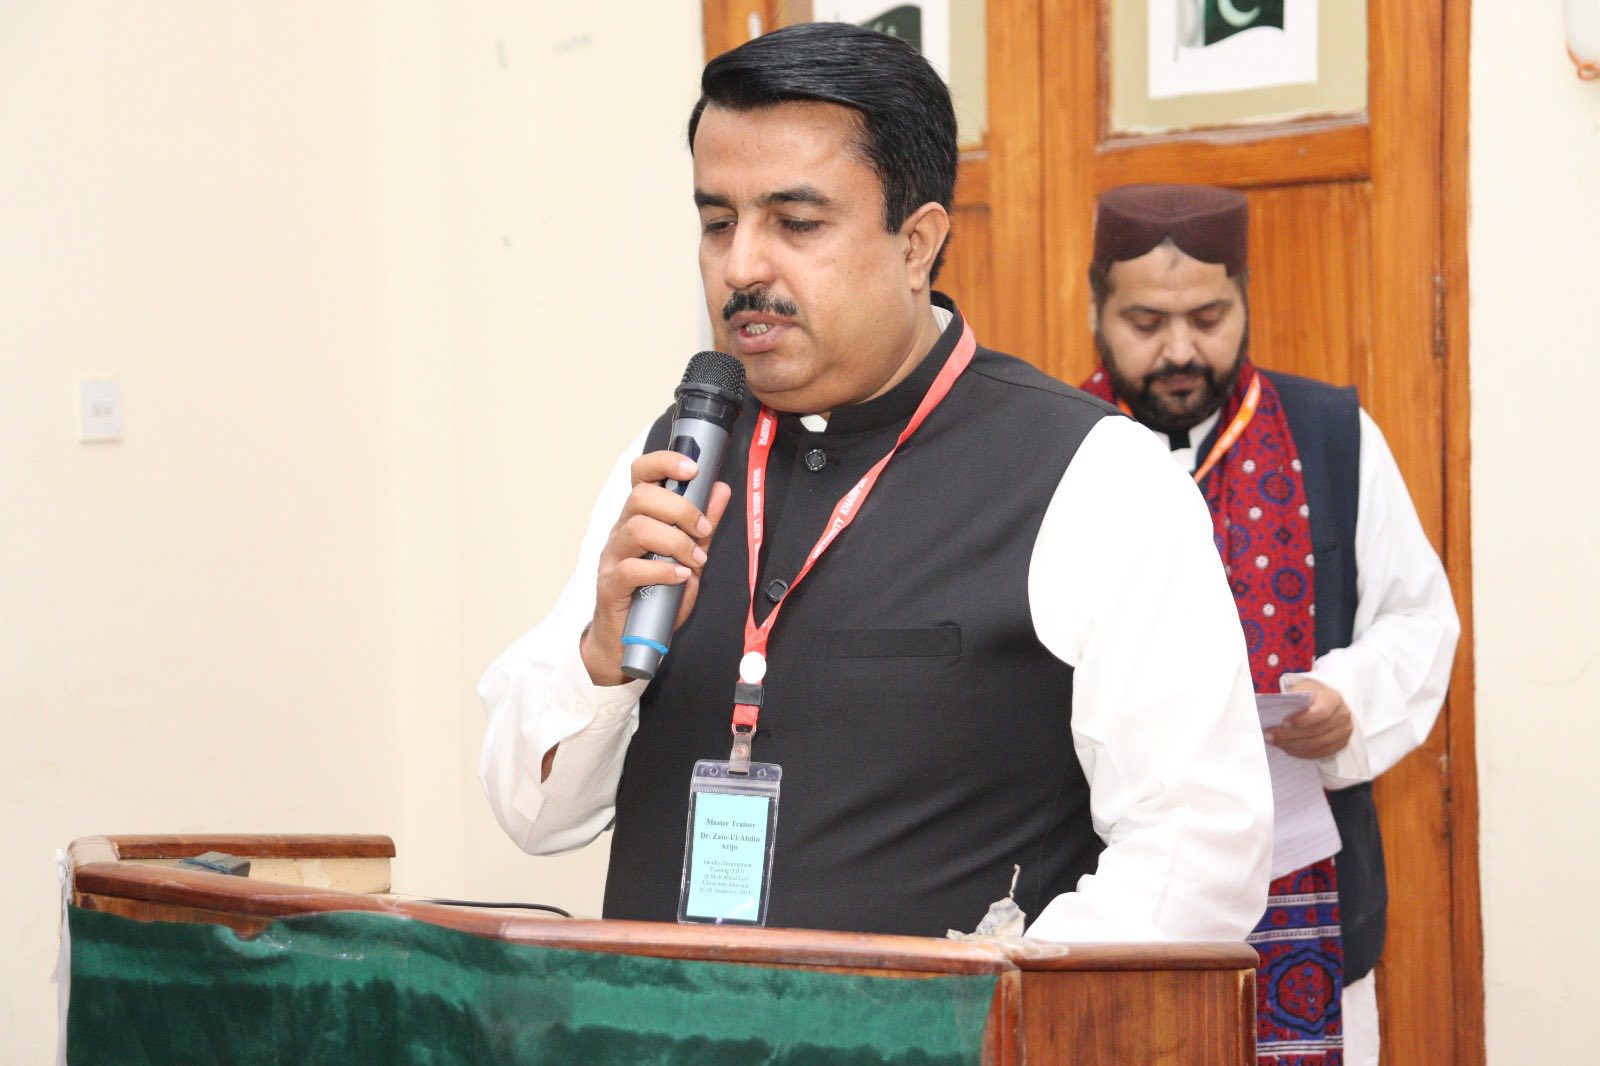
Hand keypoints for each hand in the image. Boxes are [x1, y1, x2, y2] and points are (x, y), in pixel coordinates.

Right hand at [579, 450, 732, 685]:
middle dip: (681, 509)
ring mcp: (613, 556)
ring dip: (676, 541)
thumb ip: (702, 526)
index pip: (641, 474)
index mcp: (639, 517)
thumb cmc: (655, 596)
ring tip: (695, 560)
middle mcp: (622, 531)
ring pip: (637, 528)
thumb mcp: (688, 557)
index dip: (664, 462)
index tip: (693, 469)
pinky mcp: (610, 584)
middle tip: (703, 529)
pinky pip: (632, 569)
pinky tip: (680, 577)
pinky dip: (663, 571)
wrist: (627, 641)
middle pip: (641, 496)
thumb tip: (720, 490)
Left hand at [1266, 679, 1353, 759]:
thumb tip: (1272, 709)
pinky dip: (1302, 753)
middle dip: (1289, 735)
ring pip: (1317, 745)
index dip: (1302, 720)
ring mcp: (1344, 731)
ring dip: (1293, 746)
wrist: (1326, 701)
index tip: (1283, 723)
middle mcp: (1343, 715)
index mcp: (1333, 698)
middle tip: (1269, 736)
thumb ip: (1293, 699)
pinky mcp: (1341, 744)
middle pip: (1316, 731)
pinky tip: (1287, 748)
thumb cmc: (1310, 694)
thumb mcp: (1302, 689)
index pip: (1320, 713)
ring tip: (1275, 743)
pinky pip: (1320, 753)